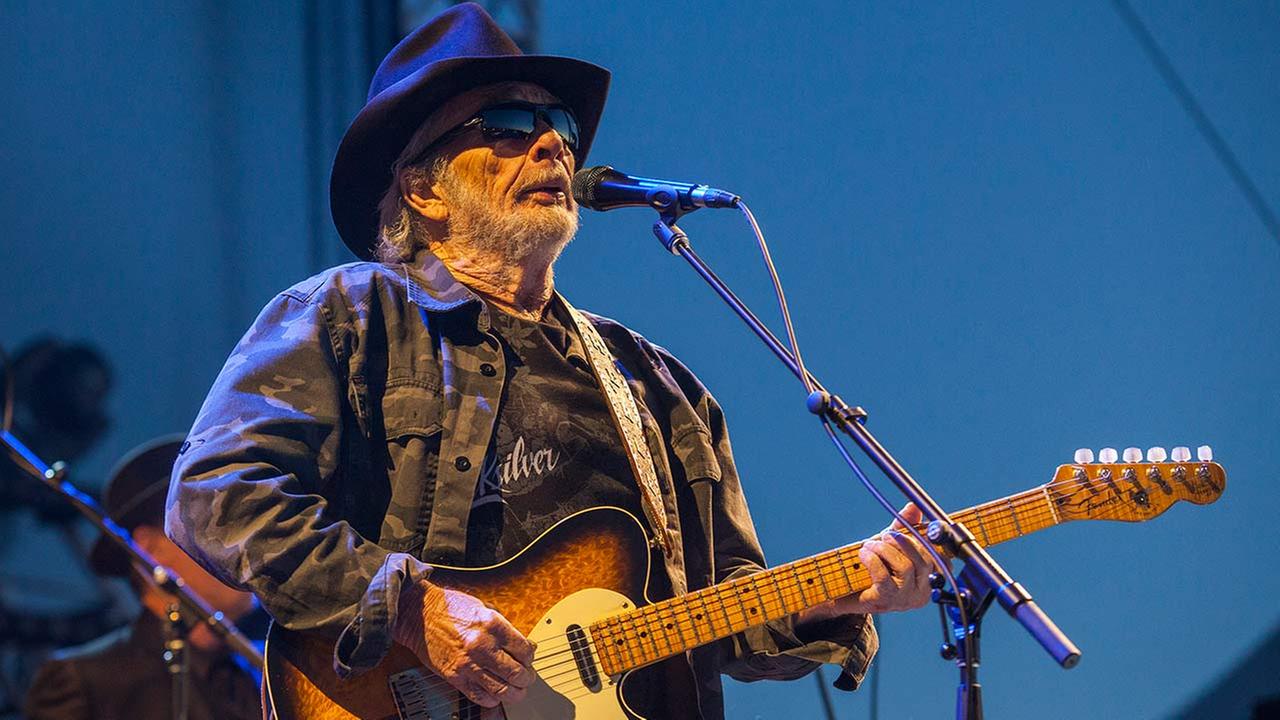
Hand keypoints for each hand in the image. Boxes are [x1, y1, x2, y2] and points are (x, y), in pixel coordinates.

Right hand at [394, 580, 535, 707]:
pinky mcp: (455, 676)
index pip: (524, 650)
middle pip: (517, 673)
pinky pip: (479, 696)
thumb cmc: (449, 608)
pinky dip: (491, 699)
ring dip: (514, 692)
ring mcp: (468, 663)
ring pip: (502, 689)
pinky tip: (494, 693)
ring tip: (516, 690)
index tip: (529, 659)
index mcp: (493, 625)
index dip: (531, 657)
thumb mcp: (483, 608)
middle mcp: (483, 645)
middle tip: (526, 678)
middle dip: (526, 678)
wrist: (419, 614)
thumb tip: (522, 645)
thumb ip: (503, 627)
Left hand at [801, 503, 934, 621]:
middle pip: (924, 561)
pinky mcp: (885, 601)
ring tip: (870, 545)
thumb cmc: (874, 568)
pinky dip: (872, 560)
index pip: (941, 559)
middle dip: (902, 542)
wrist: (846, 593)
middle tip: (885, 535)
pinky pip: (883, 576)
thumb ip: (904, 526)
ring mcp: (904, 599)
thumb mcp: (891, 545)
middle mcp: (922, 592)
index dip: (927, 541)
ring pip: (905, 567)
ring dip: (884, 550)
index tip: (911, 530)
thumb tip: (914, 506)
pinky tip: (864, 554)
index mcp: (929, 579)